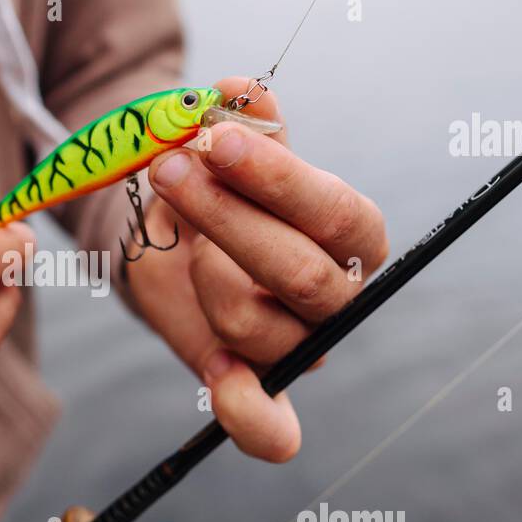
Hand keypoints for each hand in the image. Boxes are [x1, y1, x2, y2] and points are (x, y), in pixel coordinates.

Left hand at [128, 77, 387, 462]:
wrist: (170, 236)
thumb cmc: (213, 185)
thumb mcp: (222, 147)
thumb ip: (238, 123)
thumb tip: (238, 90)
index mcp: (351, 234)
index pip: (338, 214)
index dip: (278, 181)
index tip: (217, 141)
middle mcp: (336, 297)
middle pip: (298, 274)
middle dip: (225, 218)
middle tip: (171, 167)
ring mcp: (297, 347)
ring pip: (255, 327)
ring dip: (203, 272)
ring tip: (177, 229)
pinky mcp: (256, 388)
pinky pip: (271, 431)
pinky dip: (245, 413)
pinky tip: (216, 375)